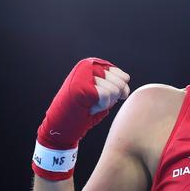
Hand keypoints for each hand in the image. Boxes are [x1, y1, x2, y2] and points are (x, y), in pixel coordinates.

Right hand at [32, 58, 129, 179]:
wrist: (63, 126)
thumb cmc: (83, 111)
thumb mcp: (102, 93)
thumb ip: (114, 84)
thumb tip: (126, 80)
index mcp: (93, 64)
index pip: (123, 77)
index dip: (121, 93)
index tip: (107, 99)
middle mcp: (87, 65)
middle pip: (121, 83)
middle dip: (113, 98)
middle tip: (95, 102)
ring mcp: (83, 73)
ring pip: (114, 90)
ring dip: (105, 103)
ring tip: (90, 104)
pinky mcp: (81, 85)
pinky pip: (106, 95)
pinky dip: (100, 106)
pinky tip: (88, 107)